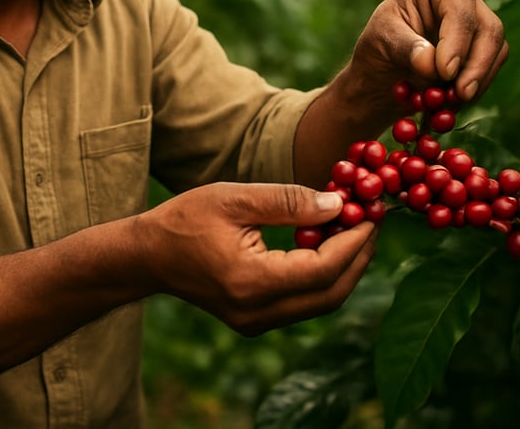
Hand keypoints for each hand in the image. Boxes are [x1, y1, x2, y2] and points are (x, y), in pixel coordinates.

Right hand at [137, 182, 376, 335]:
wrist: (147, 256)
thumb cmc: (185, 220)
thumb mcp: (236, 198)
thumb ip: (288, 202)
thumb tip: (338, 204)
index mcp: (251, 281)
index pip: (323, 269)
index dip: (353, 241)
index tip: (370, 213)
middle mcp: (257, 312)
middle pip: (330, 294)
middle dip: (358, 258)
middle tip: (372, 222)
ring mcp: (255, 322)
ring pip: (320, 303)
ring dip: (343, 268)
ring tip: (353, 229)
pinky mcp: (254, 320)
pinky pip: (302, 303)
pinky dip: (321, 276)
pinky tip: (325, 244)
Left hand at [351, 0, 506, 102]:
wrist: (385, 69)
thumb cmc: (380, 43)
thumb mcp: (381, 40)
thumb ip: (405, 48)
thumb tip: (430, 63)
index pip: (459, 6)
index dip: (457, 38)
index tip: (444, 71)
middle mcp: (466, 1)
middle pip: (488, 29)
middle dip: (476, 65)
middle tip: (460, 94)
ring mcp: (479, 26)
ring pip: (496, 51)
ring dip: (476, 82)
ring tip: (448, 103)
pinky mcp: (484, 52)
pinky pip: (490, 71)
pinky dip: (474, 91)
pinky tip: (451, 103)